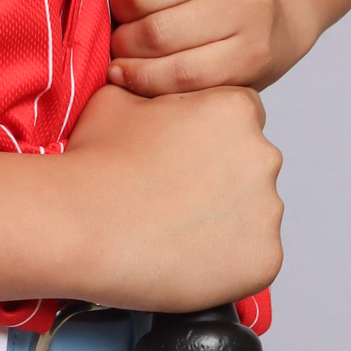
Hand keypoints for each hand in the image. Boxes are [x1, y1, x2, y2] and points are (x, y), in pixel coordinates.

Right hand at [67, 82, 282, 311]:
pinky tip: (184, 258)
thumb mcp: (117, 99)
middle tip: (173, 197)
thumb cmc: (95, 162)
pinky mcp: (264, 260)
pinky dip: (226, 264)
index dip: (209, 137)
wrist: (81, 224)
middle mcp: (263, 156)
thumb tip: (142, 86)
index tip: (183, 157)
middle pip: (251, 167)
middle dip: (221, 180)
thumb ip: (151, 90)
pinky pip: (253, 260)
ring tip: (172, 231)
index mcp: (236, 110)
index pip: (242, 117)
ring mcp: (268, 212)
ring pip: (253, 216)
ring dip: (223, 222)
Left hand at [89, 0, 302, 93]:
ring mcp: (252, 4)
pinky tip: (129, 70)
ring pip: (156, 36)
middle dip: (117, 8)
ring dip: (126, 45)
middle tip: (120, 13)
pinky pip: (180, 74)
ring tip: (125, 41)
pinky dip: (143, 77)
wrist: (263, 14)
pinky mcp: (253, 53)